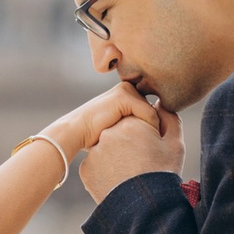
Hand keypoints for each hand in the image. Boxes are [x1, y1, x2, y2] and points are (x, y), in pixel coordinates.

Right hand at [48, 79, 164, 162]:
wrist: (74, 133)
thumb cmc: (95, 136)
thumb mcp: (120, 127)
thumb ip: (136, 124)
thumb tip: (159, 135)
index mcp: (127, 93)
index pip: (152, 109)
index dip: (154, 126)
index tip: (153, 143)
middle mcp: (128, 88)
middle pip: (155, 110)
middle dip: (154, 128)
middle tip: (148, 145)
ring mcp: (126, 90)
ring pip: (154, 113)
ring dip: (152, 130)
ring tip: (144, 146)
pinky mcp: (124, 97)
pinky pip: (150, 115)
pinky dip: (150, 130)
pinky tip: (140, 143)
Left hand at [78, 86, 183, 200]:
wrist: (144, 209)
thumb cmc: (163, 174)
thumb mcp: (175, 144)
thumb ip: (169, 118)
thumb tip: (159, 105)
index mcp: (131, 122)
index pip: (138, 121)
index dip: (147, 134)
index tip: (152, 149)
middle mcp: (108, 133)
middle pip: (120, 133)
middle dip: (130, 142)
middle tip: (141, 162)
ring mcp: (95, 151)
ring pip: (107, 148)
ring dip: (117, 156)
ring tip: (130, 173)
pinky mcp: (87, 169)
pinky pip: (98, 165)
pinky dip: (106, 170)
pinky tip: (119, 181)